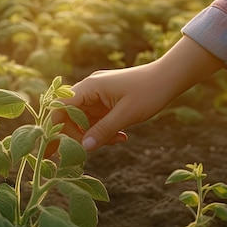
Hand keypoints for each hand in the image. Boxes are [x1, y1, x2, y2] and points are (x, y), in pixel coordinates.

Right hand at [56, 36, 224, 150]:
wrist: (170, 77)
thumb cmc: (149, 91)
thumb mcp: (126, 114)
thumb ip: (103, 131)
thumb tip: (84, 148)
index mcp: (89, 87)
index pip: (61, 108)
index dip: (57, 127)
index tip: (58, 147)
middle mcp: (89, 90)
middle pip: (69, 116)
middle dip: (78, 135)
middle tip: (90, 149)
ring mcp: (97, 96)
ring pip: (83, 121)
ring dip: (95, 134)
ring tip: (115, 140)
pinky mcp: (105, 102)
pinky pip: (96, 120)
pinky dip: (104, 130)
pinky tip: (120, 136)